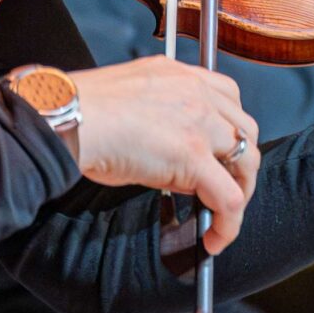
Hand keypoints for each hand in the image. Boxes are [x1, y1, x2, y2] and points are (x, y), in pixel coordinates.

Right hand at [15, 56, 258, 254]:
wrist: (66, 118)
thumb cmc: (82, 111)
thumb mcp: (132, 102)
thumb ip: (162, 119)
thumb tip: (175, 162)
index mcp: (179, 75)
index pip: (227, 96)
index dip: (229, 129)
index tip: (220, 151)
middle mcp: (196, 92)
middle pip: (245, 127)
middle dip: (240, 160)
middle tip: (226, 184)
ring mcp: (199, 123)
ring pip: (247, 159)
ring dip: (241, 189)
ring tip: (224, 213)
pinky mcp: (193, 157)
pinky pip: (228, 197)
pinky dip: (229, 222)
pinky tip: (216, 237)